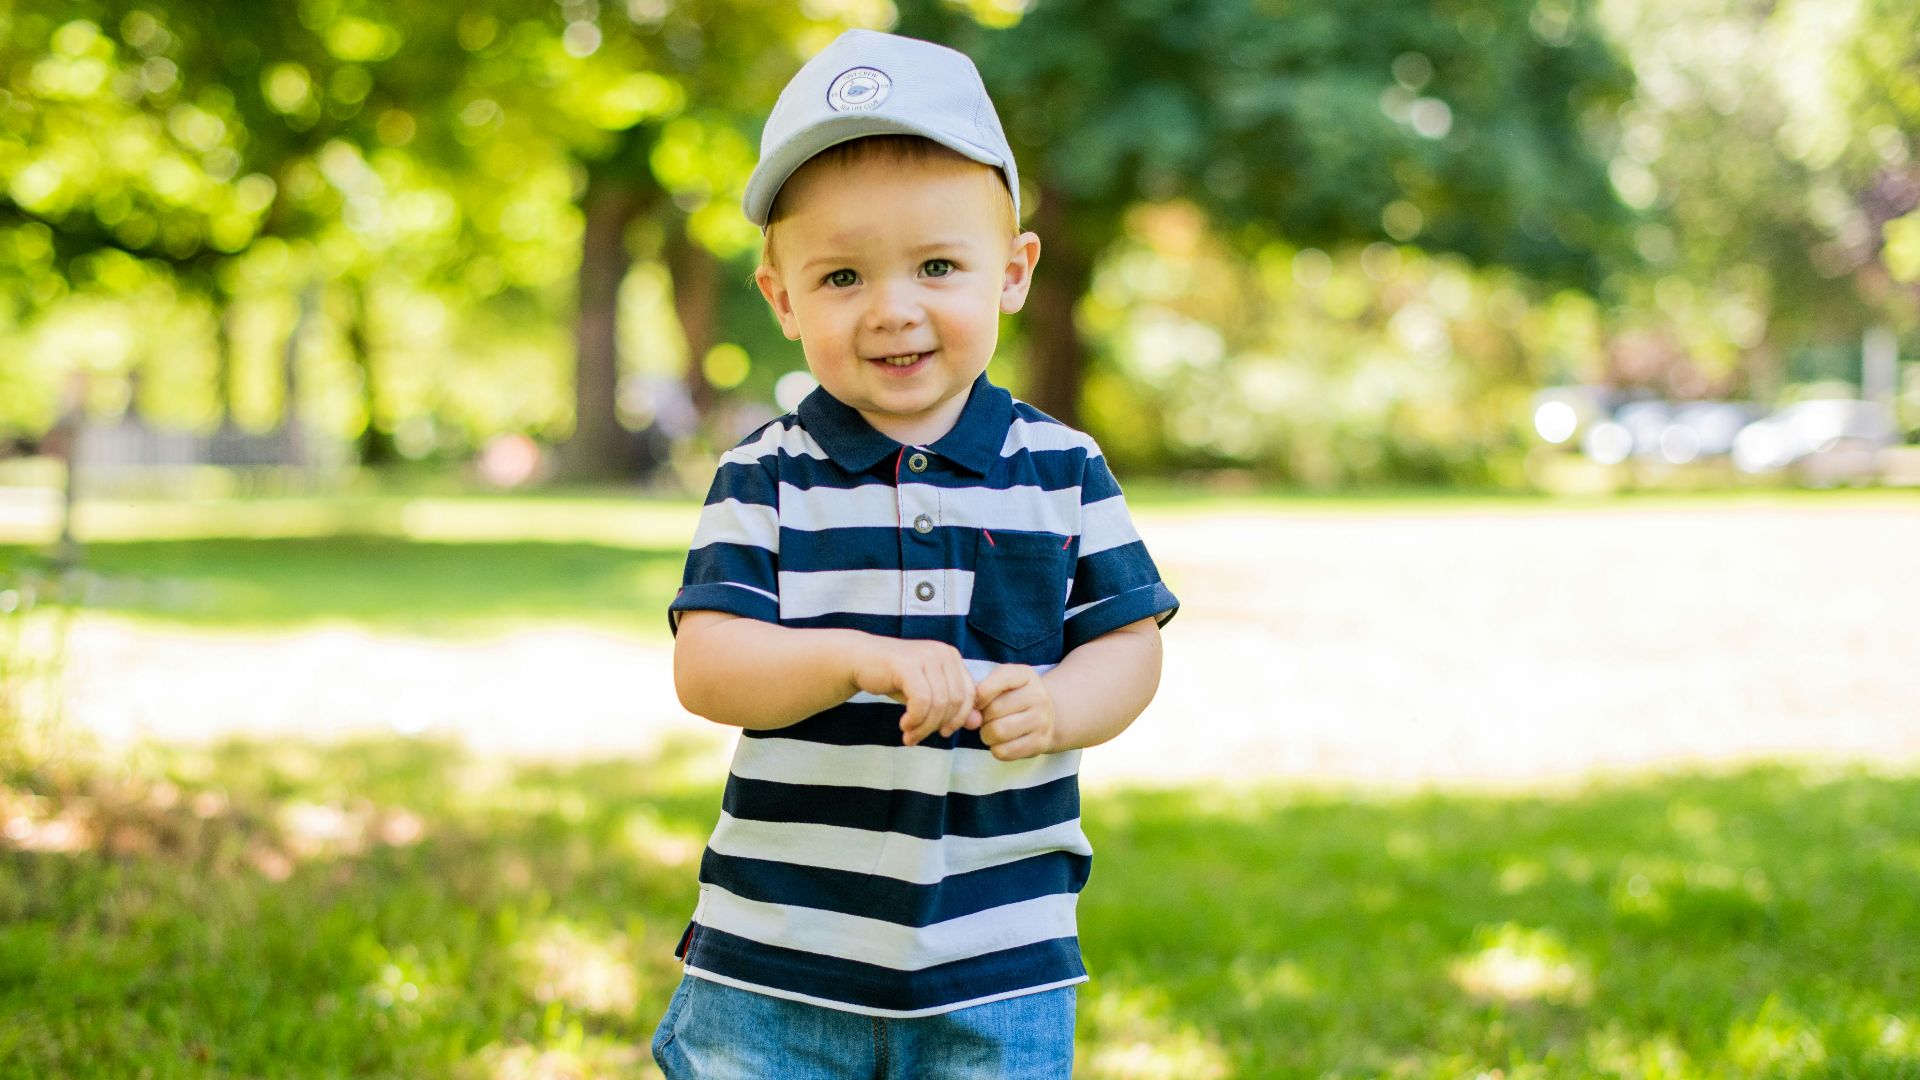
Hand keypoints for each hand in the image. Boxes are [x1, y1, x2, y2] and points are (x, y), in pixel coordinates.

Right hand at [849, 636, 981, 746]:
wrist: (859, 659)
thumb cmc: (895, 678)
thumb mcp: (927, 694)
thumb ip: (952, 707)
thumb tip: (977, 724)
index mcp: (951, 657)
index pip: (969, 695)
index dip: (958, 719)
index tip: (943, 733)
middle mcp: (942, 653)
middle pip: (955, 701)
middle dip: (938, 725)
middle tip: (918, 737)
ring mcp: (926, 656)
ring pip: (939, 703)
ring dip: (924, 726)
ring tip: (909, 735)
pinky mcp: (908, 664)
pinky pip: (922, 700)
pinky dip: (915, 719)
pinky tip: (904, 725)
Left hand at [972, 665, 1056, 760]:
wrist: (1048, 717)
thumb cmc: (1014, 698)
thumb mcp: (1003, 683)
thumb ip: (982, 689)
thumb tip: (968, 713)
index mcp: (1026, 675)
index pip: (1001, 679)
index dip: (981, 694)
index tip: (978, 703)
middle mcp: (1038, 696)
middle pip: (994, 710)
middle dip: (982, 718)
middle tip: (985, 719)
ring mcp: (1041, 721)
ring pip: (998, 732)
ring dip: (986, 735)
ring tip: (991, 731)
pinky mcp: (1039, 743)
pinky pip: (1004, 752)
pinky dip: (996, 749)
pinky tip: (1001, 742)